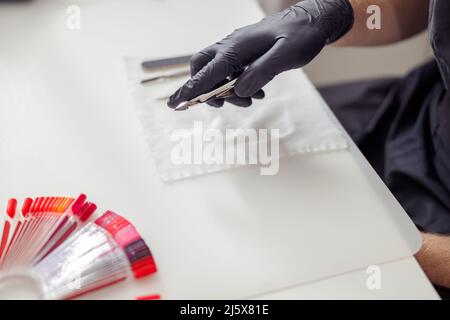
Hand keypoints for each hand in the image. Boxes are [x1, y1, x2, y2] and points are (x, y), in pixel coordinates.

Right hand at [168, 0, 352, 109]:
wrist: (312, 20)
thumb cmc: (301, 35)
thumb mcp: (287, 54)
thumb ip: (263, 72)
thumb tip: (240, 90)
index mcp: (238, 47)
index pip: (208, 72)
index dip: (192, 90)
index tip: (175, 104)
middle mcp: (232, 46)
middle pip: (201, 67)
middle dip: (203, 88)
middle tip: (219, 104)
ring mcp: (237, 49)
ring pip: (216, 72)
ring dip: (225, 91)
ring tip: (249, 102)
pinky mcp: (245, 53)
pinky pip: (231, 71)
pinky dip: (236, 86)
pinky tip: (255, 94)